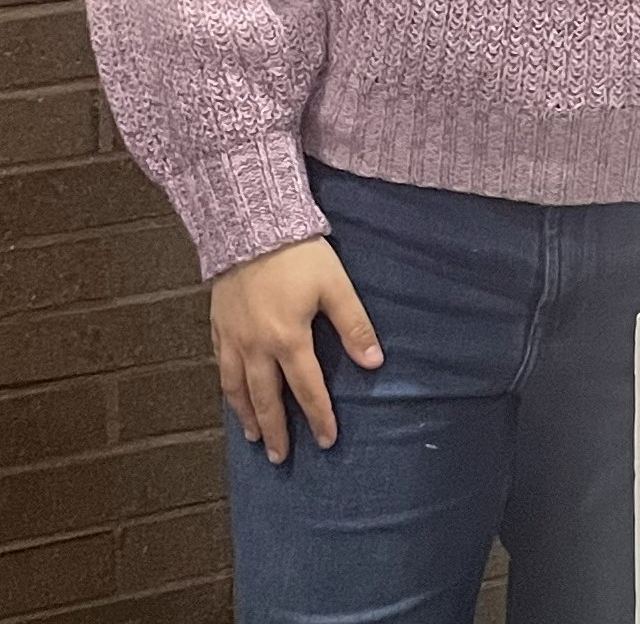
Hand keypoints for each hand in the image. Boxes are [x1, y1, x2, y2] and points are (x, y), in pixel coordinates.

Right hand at [210, 237, 382, 463]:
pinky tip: (232, 395)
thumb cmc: (299, 255)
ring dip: (246, 416)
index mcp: (288, 339)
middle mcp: (256, 347)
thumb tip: (374, 362)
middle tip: (281, 457)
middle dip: (276, 430)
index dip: (319, 416)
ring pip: (236, 388)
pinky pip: (220, 367)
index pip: (307, 389)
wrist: (251, 227)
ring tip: (254, 436)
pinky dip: (227, 388)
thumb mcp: (336, 286)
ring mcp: (233, 338)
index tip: (327, 440)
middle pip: (266, 399)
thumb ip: (354, 326)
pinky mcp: (218, 326)